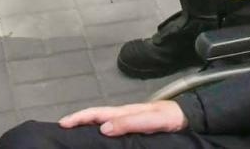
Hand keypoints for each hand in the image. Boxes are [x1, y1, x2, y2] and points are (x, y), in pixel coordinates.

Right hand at [58, 101, 187, 136]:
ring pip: (103, 121)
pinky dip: (100, 130)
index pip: (97, 113)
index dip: (79, 117)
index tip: (63, 124)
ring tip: (75, 134)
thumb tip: (103, 128)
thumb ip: (129, 122)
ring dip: (87, 125)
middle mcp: (124, 114)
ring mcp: (129, 119)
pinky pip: (113, 128)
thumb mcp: (151, 120)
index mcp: (125, 111)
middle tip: (62, 129)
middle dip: (78, 120)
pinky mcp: (134, 126)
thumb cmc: (170, 118)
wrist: (187, 116)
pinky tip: (99, 138)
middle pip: (96, 115)